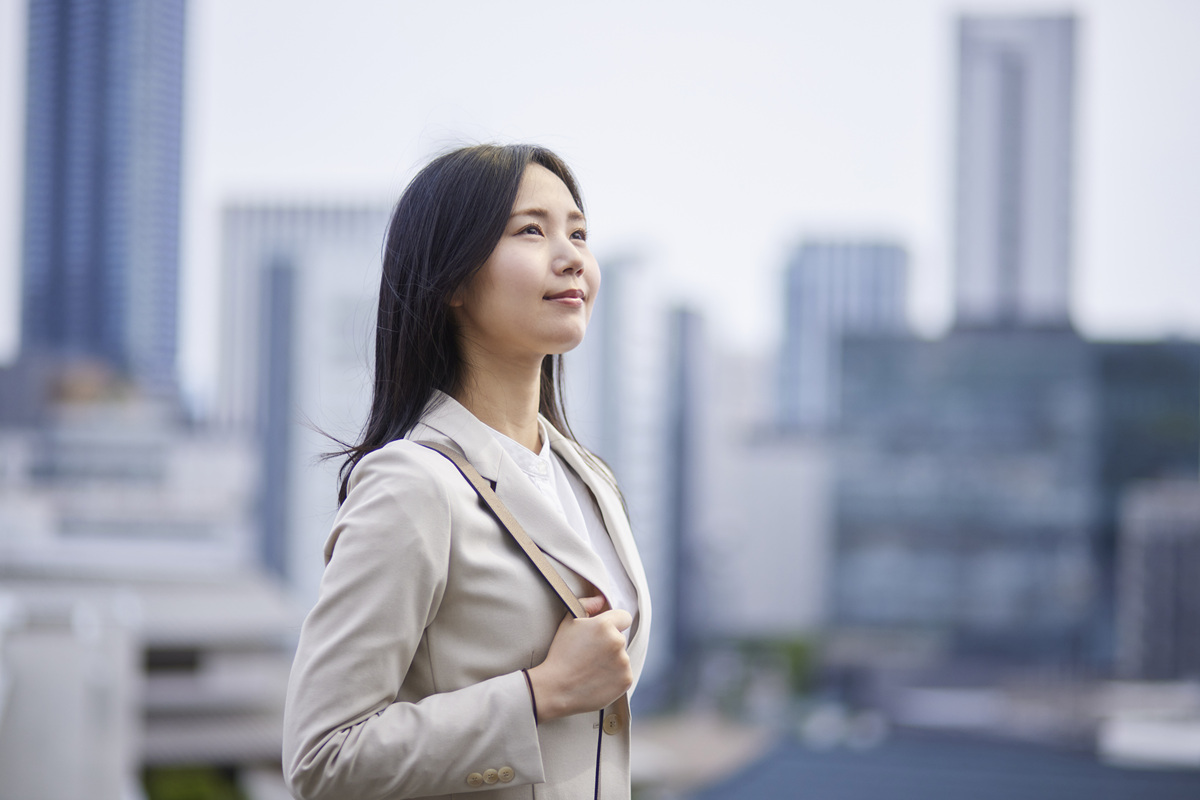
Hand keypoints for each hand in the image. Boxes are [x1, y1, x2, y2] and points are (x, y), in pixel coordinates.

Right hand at [526, 596, 631, 721]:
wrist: (557, 688)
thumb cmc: (561, 654)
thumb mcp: (568, 622)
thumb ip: (586, 604)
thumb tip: (601, 599)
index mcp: (605, 625)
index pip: (624, 617)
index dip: (614, 623)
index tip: (604, 633)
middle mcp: (618, 642)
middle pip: (621, 638)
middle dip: (609, 644)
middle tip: (590, 654)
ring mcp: (624, 662)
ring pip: (622, 657)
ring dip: (612, 660)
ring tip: (591, 668)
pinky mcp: (626, 679)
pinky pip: (624, 673)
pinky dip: (615, 677)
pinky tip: (597, 679)